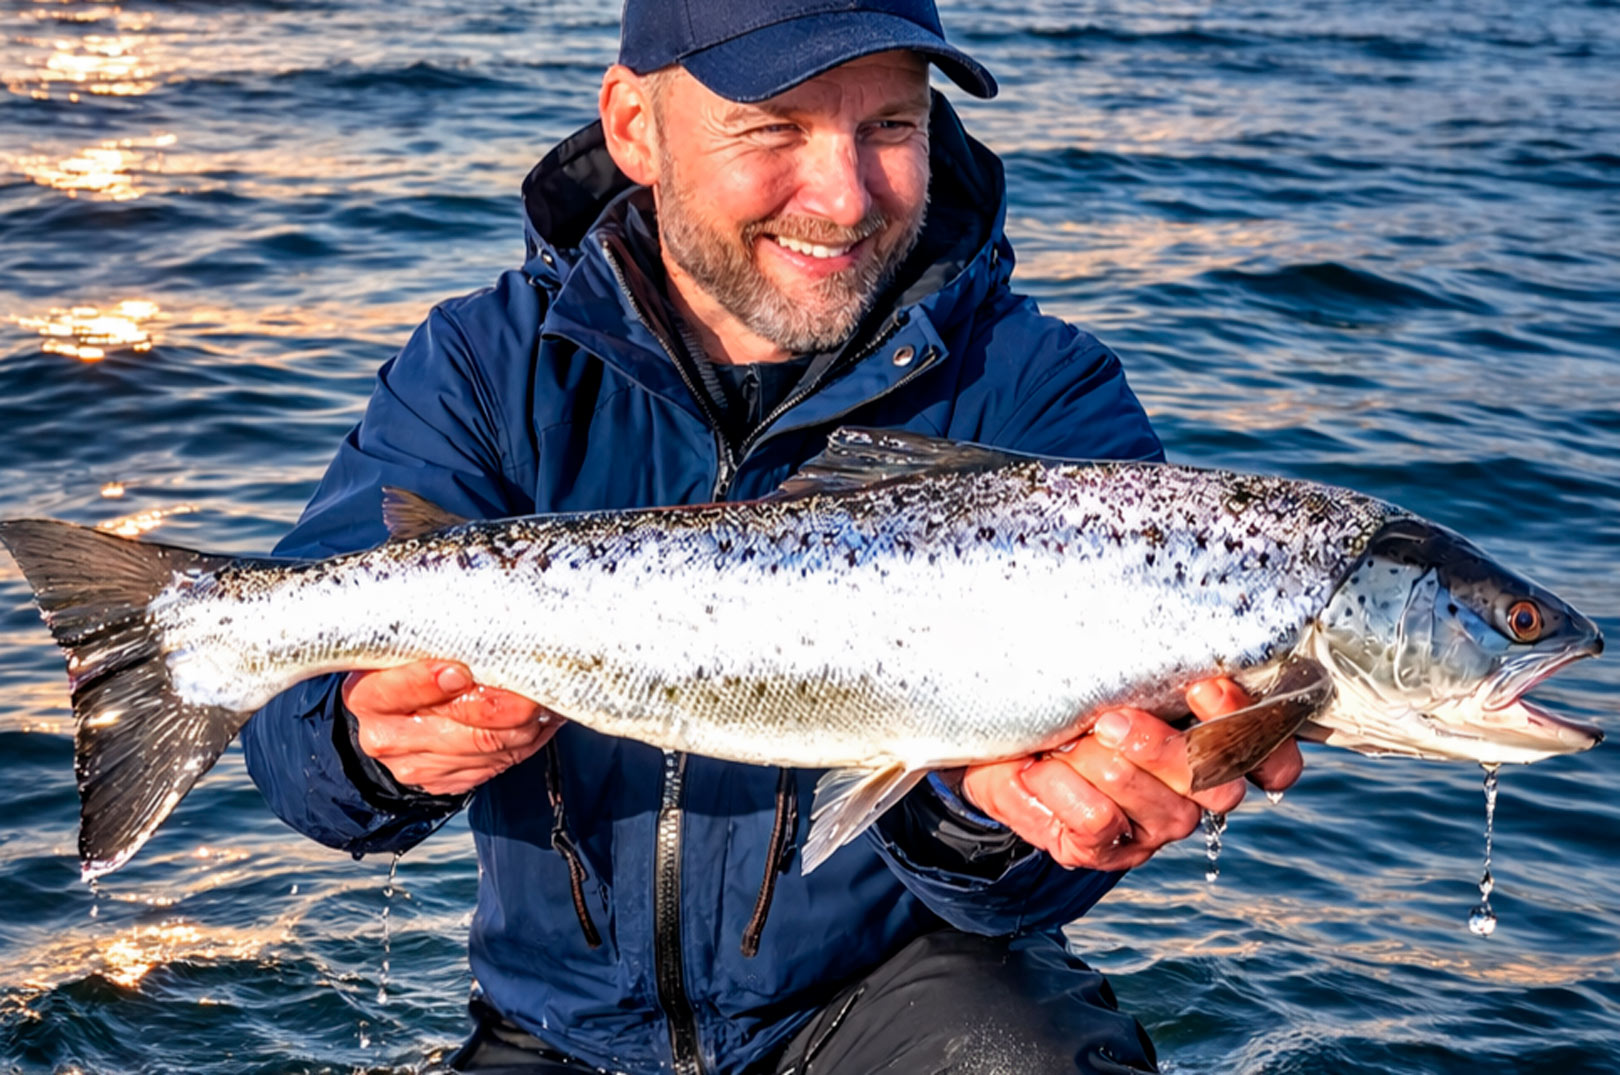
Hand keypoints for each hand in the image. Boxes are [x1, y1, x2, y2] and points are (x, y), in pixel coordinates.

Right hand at [342, 660, 560, 795]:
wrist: (393, 717)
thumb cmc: (407, 671)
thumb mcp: (409, 647)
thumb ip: (438, 641)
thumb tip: (492, 627)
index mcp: (368, 694)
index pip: (403, 688)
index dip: (435, 679)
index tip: (464, 671)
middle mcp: (385, 735)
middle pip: (462, 721)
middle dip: (507, 703)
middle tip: (534, 686)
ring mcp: (412, 765)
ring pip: (487, 745)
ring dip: (524, 723)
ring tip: (541, 701)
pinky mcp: (440, 783)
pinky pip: (494, 764)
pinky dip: (521, 742)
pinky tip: (531, 723)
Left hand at [960, 678, 1303, 871]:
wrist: (1000, 739)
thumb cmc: (1067, 692)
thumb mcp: (1103, 663)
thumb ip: (1139, 657)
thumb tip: (1151, 624)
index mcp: (1215, 739)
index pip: (1274, 753)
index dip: (1252, 727)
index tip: (1202, 687)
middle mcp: (1199, 788)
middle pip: (1217, 779)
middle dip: (1160, 747)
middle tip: (1109, 720)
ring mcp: (1159, 823)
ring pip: (1166, 809)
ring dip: (1103, 768)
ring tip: (1065, 741)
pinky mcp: (1110, 850)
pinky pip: (1101, 824)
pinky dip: (1062, 790)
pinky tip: (1039, 770)